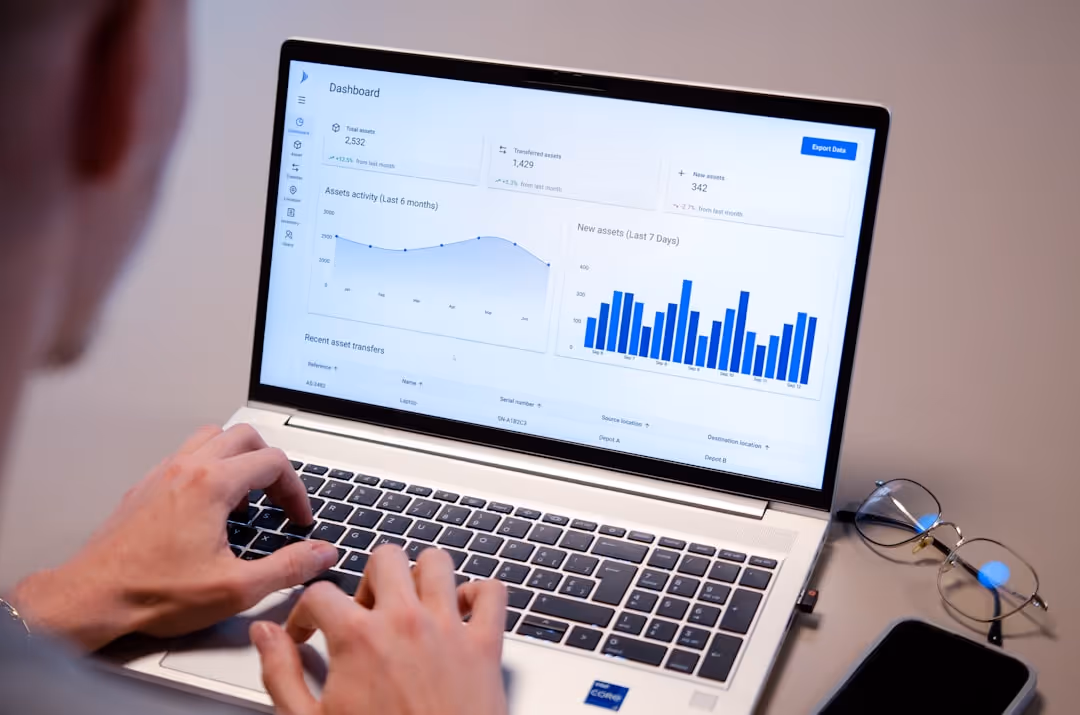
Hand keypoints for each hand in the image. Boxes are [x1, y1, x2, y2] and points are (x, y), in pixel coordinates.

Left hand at [11, 424, 339, 650]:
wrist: (92, 597)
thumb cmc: (154, 592)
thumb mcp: (236, 588)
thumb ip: (288, 567)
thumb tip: (323, 554)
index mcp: (212, 484)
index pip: (273, 463)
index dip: (297, 491)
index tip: (298, 520)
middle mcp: (187, 468)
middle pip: (245, 437)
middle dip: (271, 466)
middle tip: (279, 500)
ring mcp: (162, 473)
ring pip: (212, 438)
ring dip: (238, 458)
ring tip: (246, 496)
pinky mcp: (145, 487)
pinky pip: (185, 456)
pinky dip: (208, 467)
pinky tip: (209, 507)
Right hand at [251, 546, 507, 714]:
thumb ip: (281, 673)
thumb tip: (265, 634)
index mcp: (358, 638)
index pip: (321, 593)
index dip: (305, 613)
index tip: (308, 632)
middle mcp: (404, 622)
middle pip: (385, 558)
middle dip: (369, 581)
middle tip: (365, 613)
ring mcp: (449, 628)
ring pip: (438, 562)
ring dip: (421, 575)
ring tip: (410, 603)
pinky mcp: (486, 644)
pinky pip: (492, 592)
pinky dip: (479, 593)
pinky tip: (462, 611)